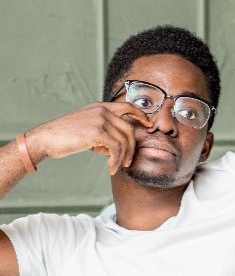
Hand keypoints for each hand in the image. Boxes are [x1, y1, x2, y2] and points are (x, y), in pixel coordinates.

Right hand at [26, 102, 153, 174]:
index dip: (141, 116)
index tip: (149, 126)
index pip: (127, 107)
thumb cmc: (65, 136)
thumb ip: (104, 129)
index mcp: (100, 106)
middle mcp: (102, 110)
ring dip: (123, 157)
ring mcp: (100, 119)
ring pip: (124, 140)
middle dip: (132, 147)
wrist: (45, 138)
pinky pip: (116, 148)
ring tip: (117, 167)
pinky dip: (116, 161)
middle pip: (129, 128)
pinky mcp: (97, 131)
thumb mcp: (86, 126)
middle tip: (129, 161)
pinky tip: (111, 168)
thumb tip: (119, 145)